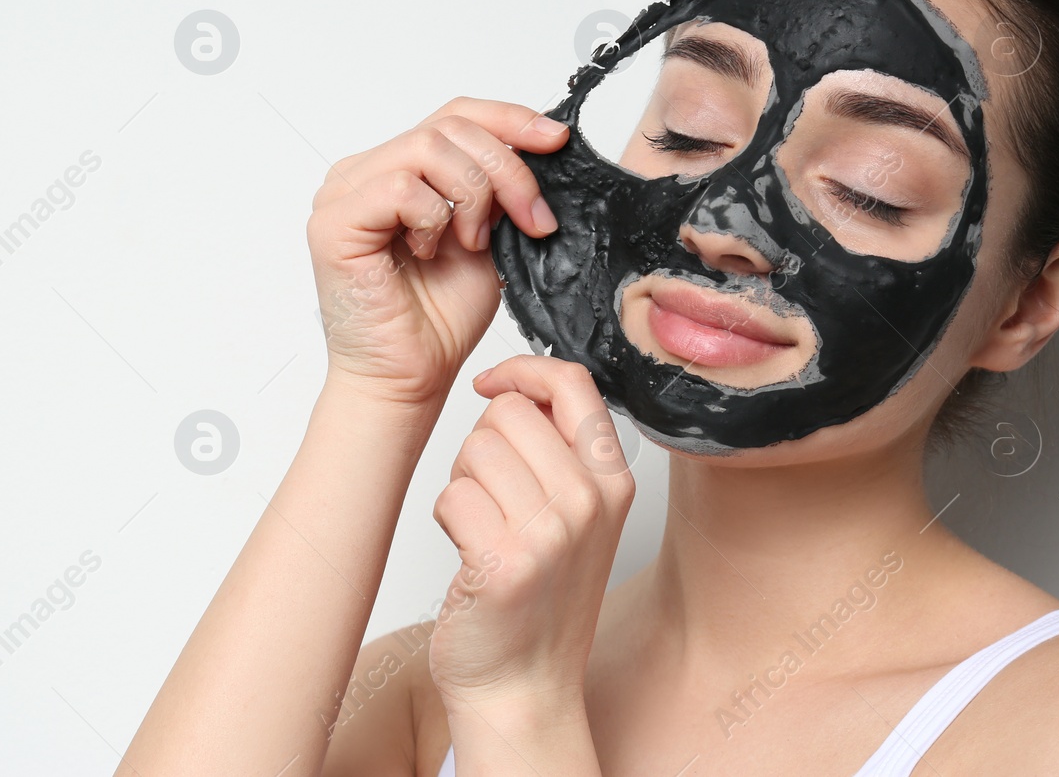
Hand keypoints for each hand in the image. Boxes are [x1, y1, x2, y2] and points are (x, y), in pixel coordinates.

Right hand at [307, 98, 566, 410]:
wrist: (409, 377)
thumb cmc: (439, 317)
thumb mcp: (489, 234)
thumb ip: (500, 188)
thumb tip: (541, 144)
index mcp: (397, 168)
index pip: (455, 115)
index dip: (510, 119)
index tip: (555, 140)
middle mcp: (364, 172)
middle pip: (448, 126)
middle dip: (506, 170)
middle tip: (532, 220)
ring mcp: (342, 194)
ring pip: (428, 147)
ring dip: (473, 195)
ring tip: (474, 242)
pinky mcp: (333, 222)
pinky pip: (401, 187)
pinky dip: (434, 218)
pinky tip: (431, 251)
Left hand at [427, 356, 635, 716]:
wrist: (523, 688)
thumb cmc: (536, 597)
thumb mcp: (574, 516)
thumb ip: (559, 449)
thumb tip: (517, 385)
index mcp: (612, 481)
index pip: (571, 381)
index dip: (521, 370)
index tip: (492, 383)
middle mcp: (589, 503)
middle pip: (507, 412)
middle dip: (482, 444)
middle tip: (490, 497)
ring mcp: (552, 535)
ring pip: (474, 449)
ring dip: (462, 484)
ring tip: (481, 528)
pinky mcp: (506, 564)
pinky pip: (451, 496)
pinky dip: (446, 520)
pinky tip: (468, 554)